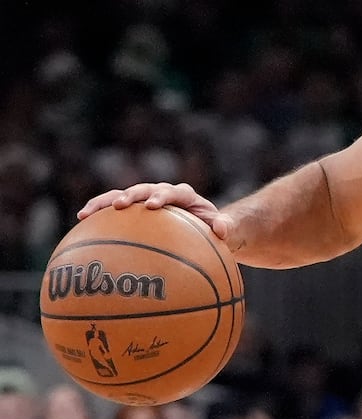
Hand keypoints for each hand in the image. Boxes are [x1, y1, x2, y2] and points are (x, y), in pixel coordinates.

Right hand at [78, 182, 234, 243]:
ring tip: (87, 213)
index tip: (153, 206)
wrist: (201, 227)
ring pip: (122, 195)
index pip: (173, 191)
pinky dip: (98, 212)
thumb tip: (222, 230)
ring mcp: (145, 199)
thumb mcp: (223, 228)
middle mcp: (162, 193)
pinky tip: (80, 221)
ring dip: (105, 202)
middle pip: (144, 188)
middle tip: (120, 205)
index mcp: (185, 195)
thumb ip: (225, 227)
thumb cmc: (212, 228)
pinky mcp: (132, 209)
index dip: (162, 196)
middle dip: (131, 195)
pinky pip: (112, 208)